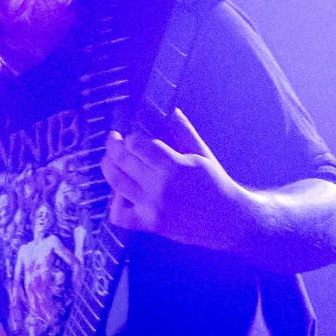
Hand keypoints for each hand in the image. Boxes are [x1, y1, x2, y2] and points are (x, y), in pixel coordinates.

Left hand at [101, 109, 245, 249]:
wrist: (228, 220)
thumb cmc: (215, 184)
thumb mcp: (202, 154)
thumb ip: (184, 132)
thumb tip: (172, 111)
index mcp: (173, 165)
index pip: (138, 145)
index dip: (131, 139)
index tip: (133, 137)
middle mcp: (159, 186)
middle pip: (123, 161)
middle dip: (114, 146)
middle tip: (113, 140)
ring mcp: (151, 207)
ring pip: (116, 183)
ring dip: (108, 168)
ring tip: (109, 160)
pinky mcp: (149, 225)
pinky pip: (120, 216)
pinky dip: (115, 204)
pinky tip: (121, 194)